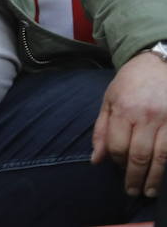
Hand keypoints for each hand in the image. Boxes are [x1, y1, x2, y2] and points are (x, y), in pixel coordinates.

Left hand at [92, 51, 166, 197]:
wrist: (159, 64)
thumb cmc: (131, 83)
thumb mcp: (109, 100)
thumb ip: (102, 130)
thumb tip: (96, 159)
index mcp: (124, 110)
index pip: (117, 145)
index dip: (116, 160)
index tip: (116, 167)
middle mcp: (146, 117)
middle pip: (139, 155)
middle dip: (135, 177)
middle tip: (132, 191)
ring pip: (161, 157)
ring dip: (154, 178)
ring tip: (149, 191)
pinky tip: (163, 172)